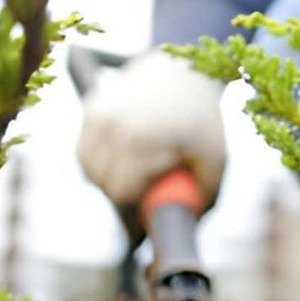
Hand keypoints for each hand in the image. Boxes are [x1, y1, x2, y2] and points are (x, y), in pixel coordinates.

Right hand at [76, 49, 226, 211]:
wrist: (186, 71)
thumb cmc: (203, 121)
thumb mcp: (214, 160)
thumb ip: (201, 197)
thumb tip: (183, 229)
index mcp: (141, 138)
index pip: (120, 193)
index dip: (134, 210)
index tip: (146, 215)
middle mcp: (113, 124)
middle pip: (103, 184)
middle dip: (123, 197)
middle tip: (146, 192)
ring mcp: (98, 113)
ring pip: (89, 170)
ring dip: (108, 180)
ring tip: (136, 173)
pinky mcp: (91, 108)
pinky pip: (84, 152)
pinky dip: (98, 162)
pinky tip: (121, 157)